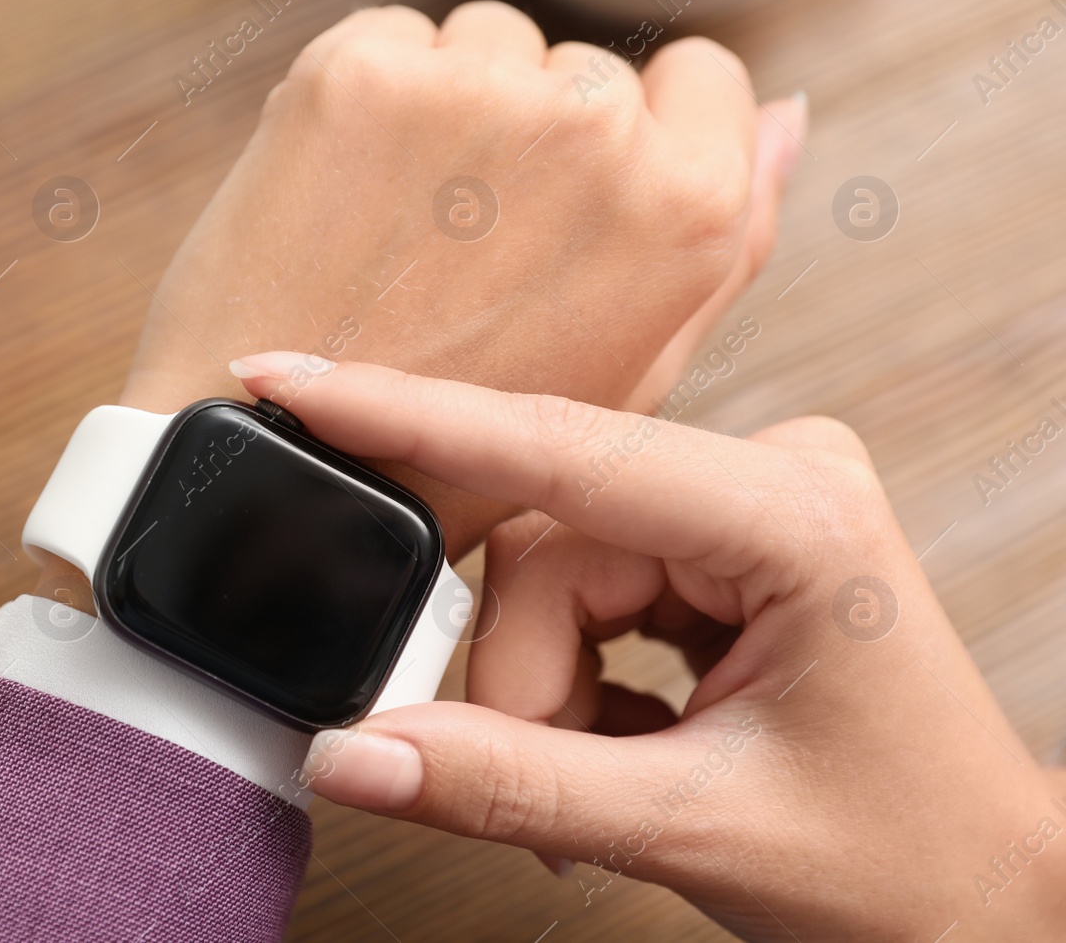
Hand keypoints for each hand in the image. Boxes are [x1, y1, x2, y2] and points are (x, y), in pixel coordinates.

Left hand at [120, 1, 805, 553]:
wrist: (284, 463)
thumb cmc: (457, 443)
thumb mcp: (634, 368)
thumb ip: (730, 237)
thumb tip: (792, 116)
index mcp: (687, 207)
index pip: (702, 76)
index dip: (636, 135)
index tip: (572, 195)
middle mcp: (596, 130)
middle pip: (582, 68)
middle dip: (532, 141)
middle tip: (467, 253)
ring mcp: (475, 93)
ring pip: (486, 45)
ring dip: (451, 113)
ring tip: (403, 235)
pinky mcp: (362, 73)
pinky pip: (392, 38)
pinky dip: (368, 100)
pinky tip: (346, 199)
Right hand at [231, 355, 1065, 940]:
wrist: (981, 896)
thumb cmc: (900, 859)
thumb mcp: (688, 827)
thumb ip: (503, 784)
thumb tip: (352, 751)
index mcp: (788, 515)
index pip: (555, 447)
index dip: (406, 416)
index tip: (287, 377)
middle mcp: (766, 479)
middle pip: (541, 541)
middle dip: (520, 678)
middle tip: (545, 792)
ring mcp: (740, 505)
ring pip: (547, 572)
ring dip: (544, 691)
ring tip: (607, 778)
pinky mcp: (714, 541)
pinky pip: (578, 586)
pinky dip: (570, 678)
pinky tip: (622, 737)